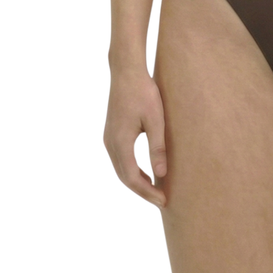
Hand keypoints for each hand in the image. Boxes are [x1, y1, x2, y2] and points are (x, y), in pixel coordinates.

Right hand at [103, 66, 167, 208]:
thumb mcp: (155, 119)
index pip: (133, 178)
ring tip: (155, 189)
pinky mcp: (111, 132)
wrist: (126, 71)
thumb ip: (158, 147)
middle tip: (161, 200)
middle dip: (142, 191)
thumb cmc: (143, 92)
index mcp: (120, 142)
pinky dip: (131, 170)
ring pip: (121, 169)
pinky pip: (120, 159)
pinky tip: (145, 171)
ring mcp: (109, 138)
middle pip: (124, 177)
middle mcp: (110, 143)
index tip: (163, 201)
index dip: (147, 193)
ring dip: (136, 182)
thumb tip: (161, 174)